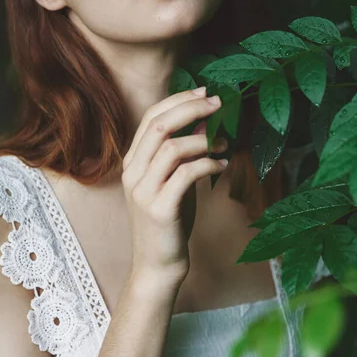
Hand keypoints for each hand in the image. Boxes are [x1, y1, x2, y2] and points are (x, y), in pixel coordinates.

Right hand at [122, 88, 228, 284]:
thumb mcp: (173, 180)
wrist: (156, 265)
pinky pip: (186, 174)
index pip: (150, 117)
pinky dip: (208, 164)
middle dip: (190, 108)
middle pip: (158, 125)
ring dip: (203, 140)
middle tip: (218, 103)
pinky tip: (222, 166)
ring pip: (171, 148)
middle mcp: (132, 172)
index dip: (178, 100)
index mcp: (132, 161)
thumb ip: (182, 153)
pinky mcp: (159, 209)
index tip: (203, 91)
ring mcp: (143, 191)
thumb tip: (203, 122)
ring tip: (224, 144)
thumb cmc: (168, 220)